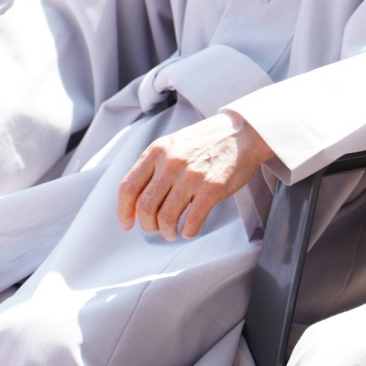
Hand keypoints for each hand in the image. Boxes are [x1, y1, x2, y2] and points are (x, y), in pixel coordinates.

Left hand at [116, 111, 274, 238]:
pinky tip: (189, 230)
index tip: (127, 223)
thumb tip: (136, 200)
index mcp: (156, 151)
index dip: (123, 211)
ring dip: (166, 232)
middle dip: (147, 225)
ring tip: (171, 233)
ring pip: (166, 217)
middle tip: (154, 228)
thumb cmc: (206, 140)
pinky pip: (192, 220)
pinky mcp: (212, 189)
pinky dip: (188, 231)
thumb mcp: (172, 144)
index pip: (128, 187)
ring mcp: (192, 177)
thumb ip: (153, 167)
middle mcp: (171, 163)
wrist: (242, 133)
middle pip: (145, 207)